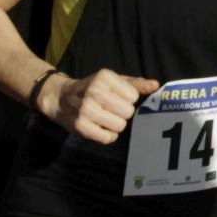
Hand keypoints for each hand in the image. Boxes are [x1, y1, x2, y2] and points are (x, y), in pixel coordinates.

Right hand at [45, 68, 159, 143]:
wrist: (61, 98)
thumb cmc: (93, 88)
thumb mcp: (113, 80)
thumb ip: (136, 84)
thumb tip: (156, 85)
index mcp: (104, 77)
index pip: (133, 96)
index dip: (128, 100)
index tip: (117, 98)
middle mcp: (95, 91)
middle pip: (128, 112)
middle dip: (123, 113)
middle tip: (111, 110)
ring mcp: (86, 109)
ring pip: (120, 126)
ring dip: (116, 125)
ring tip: (106, 118)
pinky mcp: (80, 126)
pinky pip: (108, 138)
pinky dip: (108, 136)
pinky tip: (101, 128)